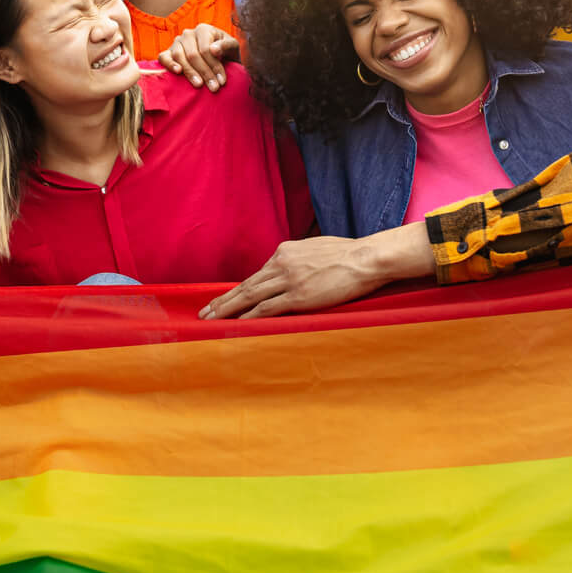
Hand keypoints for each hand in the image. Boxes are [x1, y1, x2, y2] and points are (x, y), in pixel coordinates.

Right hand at [158, 25, 239, 90]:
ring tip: (199, 85)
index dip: (214, 66)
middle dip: (205, 73)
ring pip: (179, 56)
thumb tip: (213, 49)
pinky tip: (178, 72)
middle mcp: (188, 33)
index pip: (206, 49)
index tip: (222, 81)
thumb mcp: (232, 48)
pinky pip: (164, 57)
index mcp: (203, 29)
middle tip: (214, 88)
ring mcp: (176, 42)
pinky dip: (169, 64)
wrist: (219, 60)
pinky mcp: (168, 52)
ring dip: (190, 73)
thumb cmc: (226, 54)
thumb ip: (226, 45)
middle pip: (193, 55)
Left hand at [201, 228, 421, 319]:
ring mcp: (288, 280)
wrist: (366, 258)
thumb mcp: (316, 249)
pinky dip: (249, 317)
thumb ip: (300, 259)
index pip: (257, 274)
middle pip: (246, 285)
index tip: (226, 298)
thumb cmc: (348, 254)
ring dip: (228, 309)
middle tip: (205, 311)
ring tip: (212, 319)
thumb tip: (295, 268)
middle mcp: (281, 263)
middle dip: (223, 300)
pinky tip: (237, 324)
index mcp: (285, 251)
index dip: (239, 289)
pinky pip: (267, 308)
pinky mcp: (298, 295)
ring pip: (250, 296)